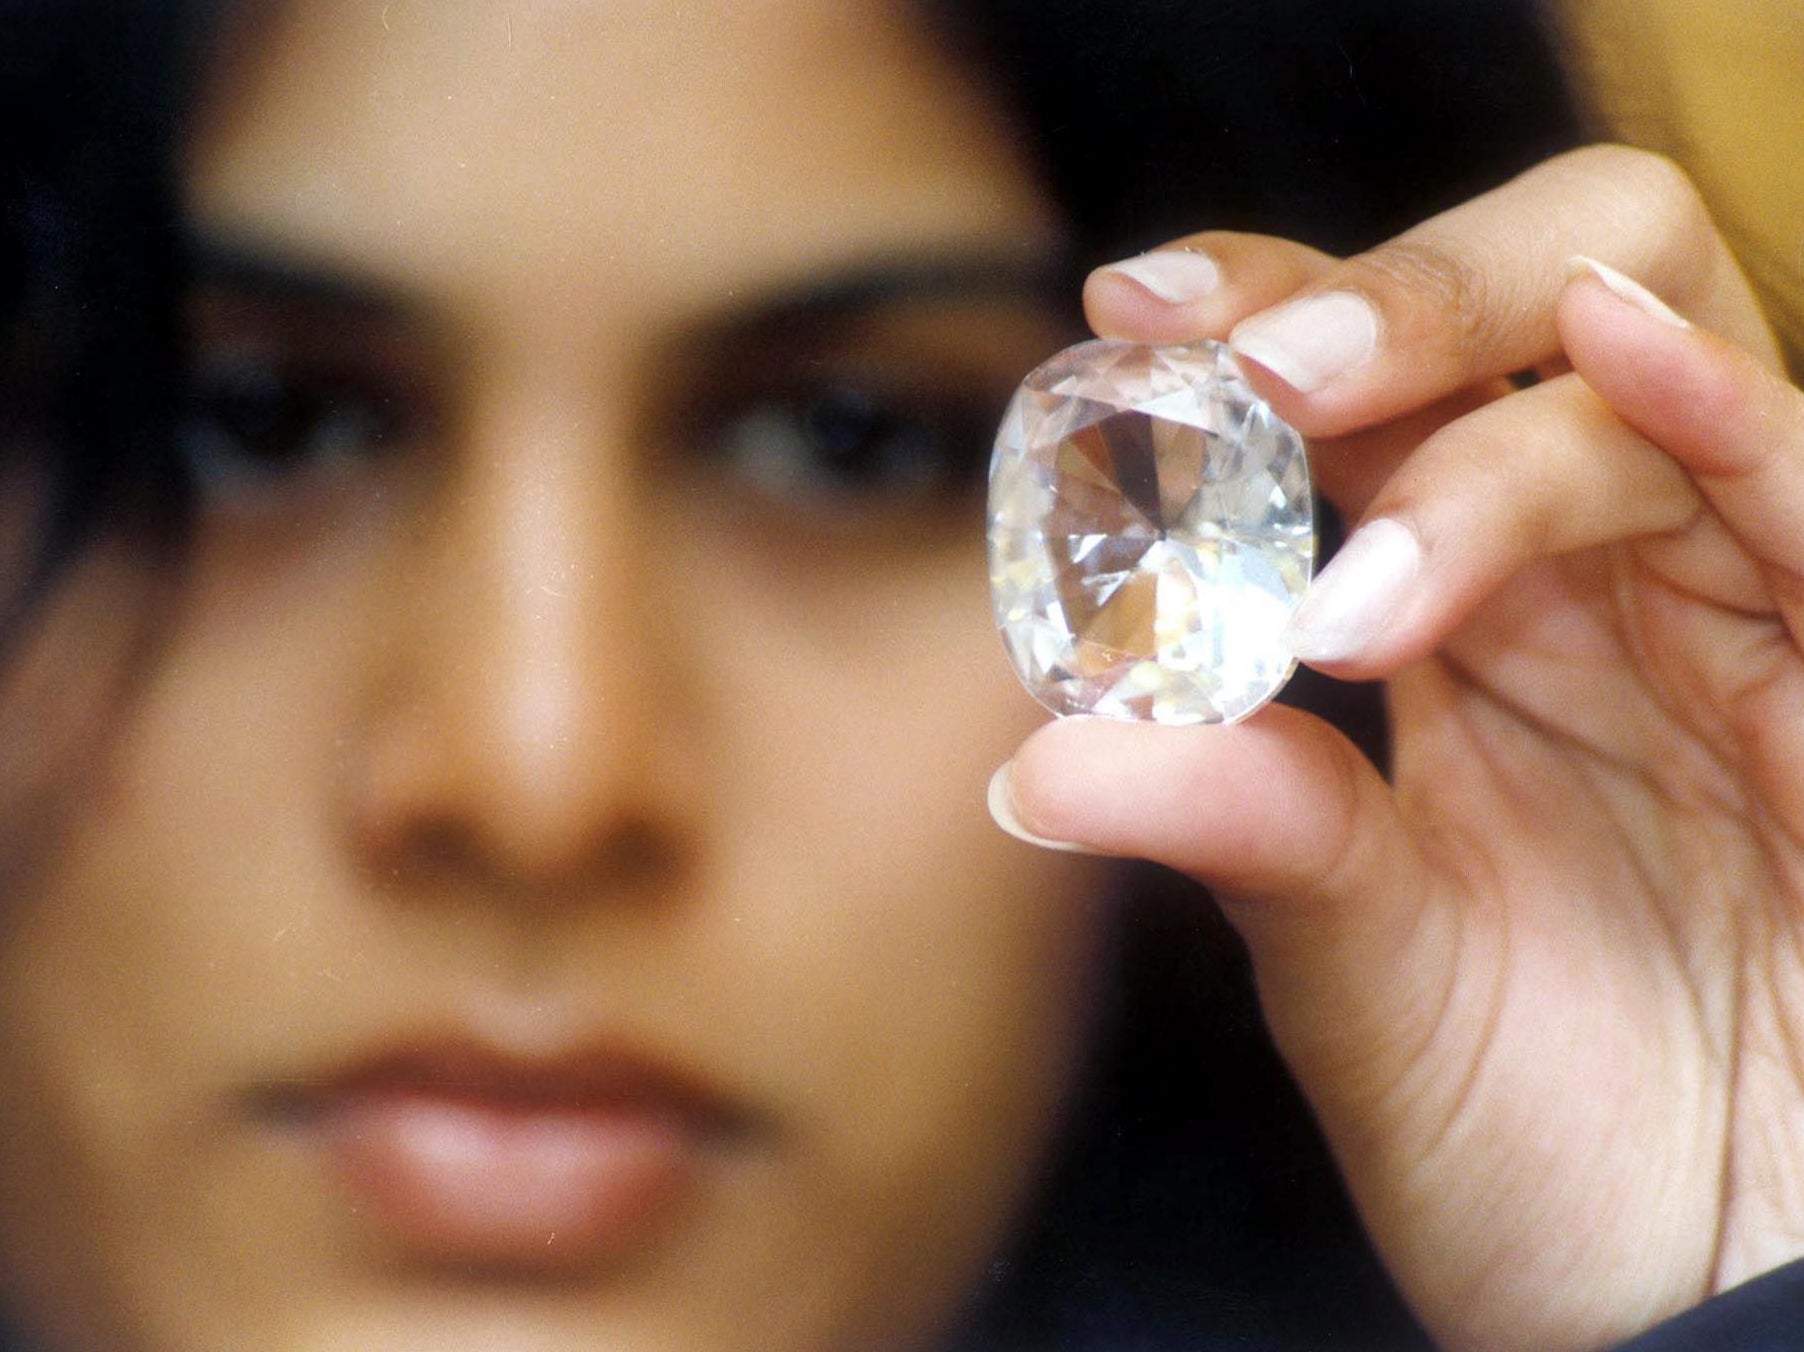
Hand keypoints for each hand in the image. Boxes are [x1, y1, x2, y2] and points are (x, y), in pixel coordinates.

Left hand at [994, 145, 1803, 1350]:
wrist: (1682, 1298)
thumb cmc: (1530, 1132)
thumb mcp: (1354, 966)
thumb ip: (1234, 826)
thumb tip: (1031, 762)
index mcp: (1465, 623)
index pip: (1374, 397)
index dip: (1263, 319)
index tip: (1124, 317)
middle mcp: (1600, 591)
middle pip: (1528, 319)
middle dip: (1385, 300)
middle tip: (1239, 366)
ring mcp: (1736, 628)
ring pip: (1649, 387)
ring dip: (1475, 369)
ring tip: (1305, 404)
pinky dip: (1729, 416)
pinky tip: (1614, 347)